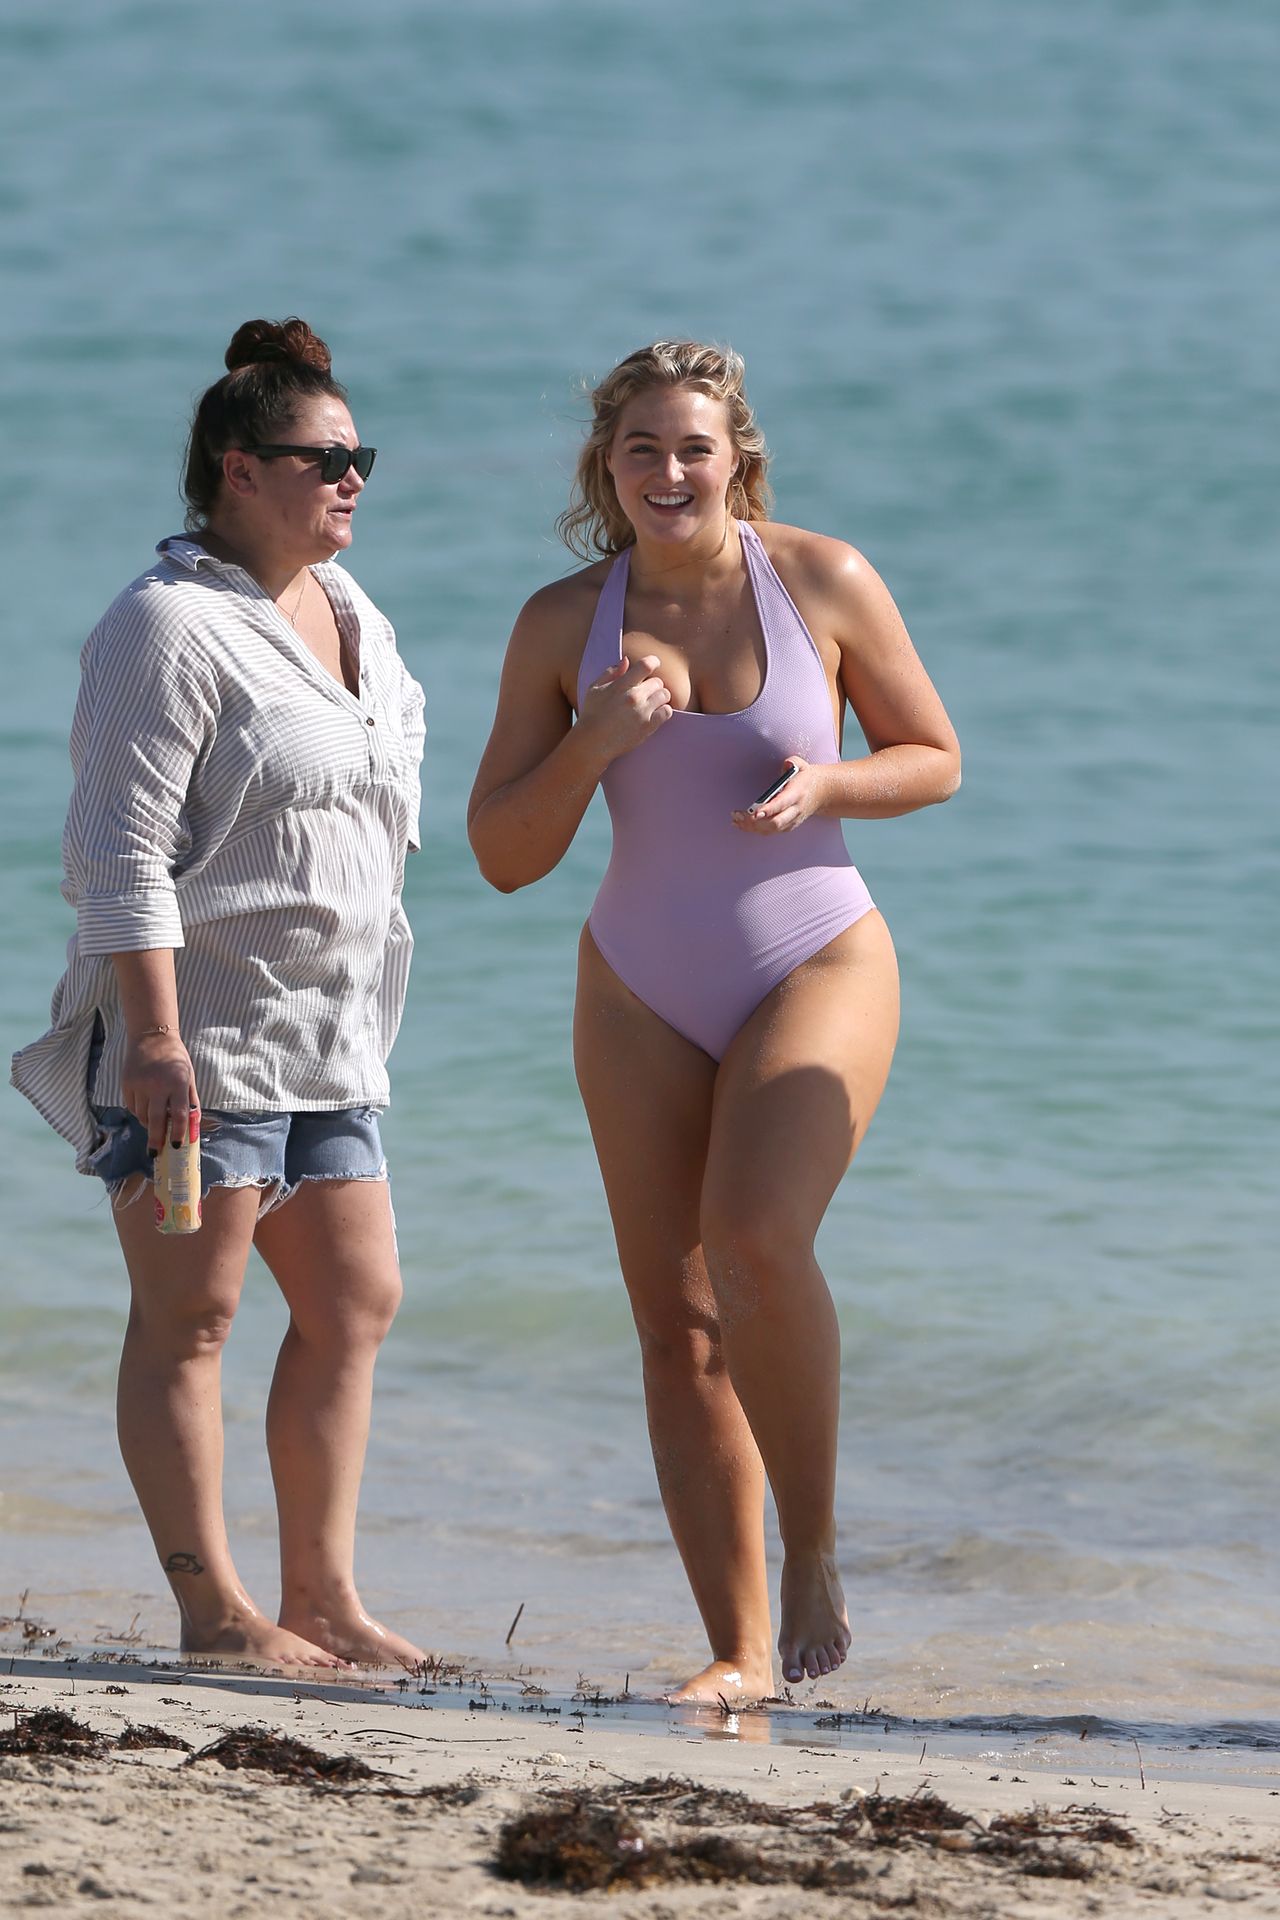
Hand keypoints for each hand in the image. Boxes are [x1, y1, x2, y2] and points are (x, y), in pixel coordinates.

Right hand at [121, 1032, 199, 1155]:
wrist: (151, 1037)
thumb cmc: (175, 1058)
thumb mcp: (189, 1076)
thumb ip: (191, 1100)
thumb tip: (193, 1125)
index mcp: (177, 1083)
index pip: (179, 1114)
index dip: (178, 1132)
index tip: (176, 1145)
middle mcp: (157, 1085)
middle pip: (156, 1120)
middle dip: (156, 1139)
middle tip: (155, 1153)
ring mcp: (140, 1085)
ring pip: (142, 1115)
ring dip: (148, 1124)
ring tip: (154, 1125)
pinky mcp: (127, 1084)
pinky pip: (132, 1107)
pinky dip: (139, 1112)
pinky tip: (145, 1109)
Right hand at [578, 654, 672, 763]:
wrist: (592, 743)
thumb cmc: (592, 715)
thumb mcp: (594, 689)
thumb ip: (610, 673)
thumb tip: (626, 661)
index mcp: (621, 685)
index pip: (646, 665)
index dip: (653, 662)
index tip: (654, 664)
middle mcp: (633, 697)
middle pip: (658, 681)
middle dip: (653, 685)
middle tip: (646, 692)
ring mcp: (642, 712)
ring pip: (665, 695)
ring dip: (659, 697)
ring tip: (651, 703)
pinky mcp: (648, 727)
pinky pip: (667, 712)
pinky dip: (663, 711)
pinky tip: (655, 713)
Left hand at [731, 757, 827, 834]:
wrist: (822, 793)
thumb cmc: (806, 778)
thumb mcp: (802, 765)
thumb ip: (792, 761)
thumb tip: (786, 764)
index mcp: (797, 794)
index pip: (782, 804)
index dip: (768, 810)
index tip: (755, 813)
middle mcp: (795, 810)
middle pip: (776, 822)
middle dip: (756, 822)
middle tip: (739, 816)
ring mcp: (792, 820)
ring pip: (771, 830)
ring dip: (752, 827)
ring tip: (736, 819)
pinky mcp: (788, 826)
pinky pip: (771, 831)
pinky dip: (756, 829)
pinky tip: (743, 824)